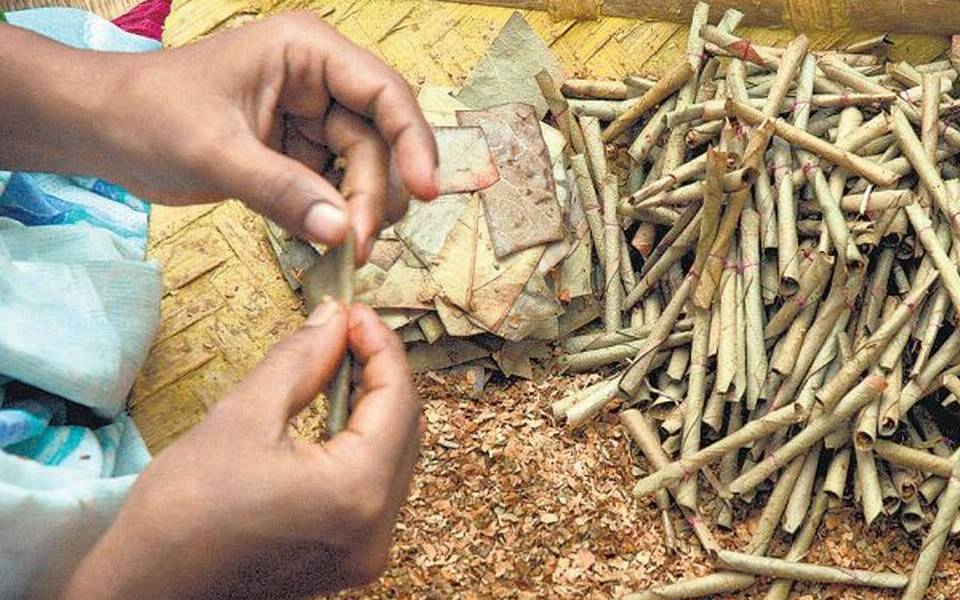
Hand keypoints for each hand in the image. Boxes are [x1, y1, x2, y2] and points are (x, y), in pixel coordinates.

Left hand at [0, 13, 438, 262]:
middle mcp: (318, 82)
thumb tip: (344, 233)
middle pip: (379, 141)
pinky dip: (335, 217)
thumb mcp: (215, 152)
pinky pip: (334, 188)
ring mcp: (310, 120)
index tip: (426, 191)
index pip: (384, 93)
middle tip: (360, 246)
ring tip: (346, 250)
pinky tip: (327, 242)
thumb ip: (281, 191)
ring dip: (360, 210)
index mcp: (306, 53)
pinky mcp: (296, 154)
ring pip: (363, 169)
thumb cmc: (147, 115)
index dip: (415, 141)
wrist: (102, 131)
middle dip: (375, 193)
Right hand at [60, 301, 421, 598]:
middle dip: (380, 374)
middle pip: (405, 430)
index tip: (354, 312)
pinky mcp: (348, 560)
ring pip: (395, 458)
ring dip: (374, 408)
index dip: (380, 347)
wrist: (144, 589)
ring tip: (338, 367)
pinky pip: (375, 488)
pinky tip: (333, 416)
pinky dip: (362, 445)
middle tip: (346, 332)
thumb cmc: (181, 510)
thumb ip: (301, 360)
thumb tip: (335, 318)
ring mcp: (365, 553)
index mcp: (356, 493)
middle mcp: (375, 530)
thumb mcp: (242, 416)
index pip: (398, 400)